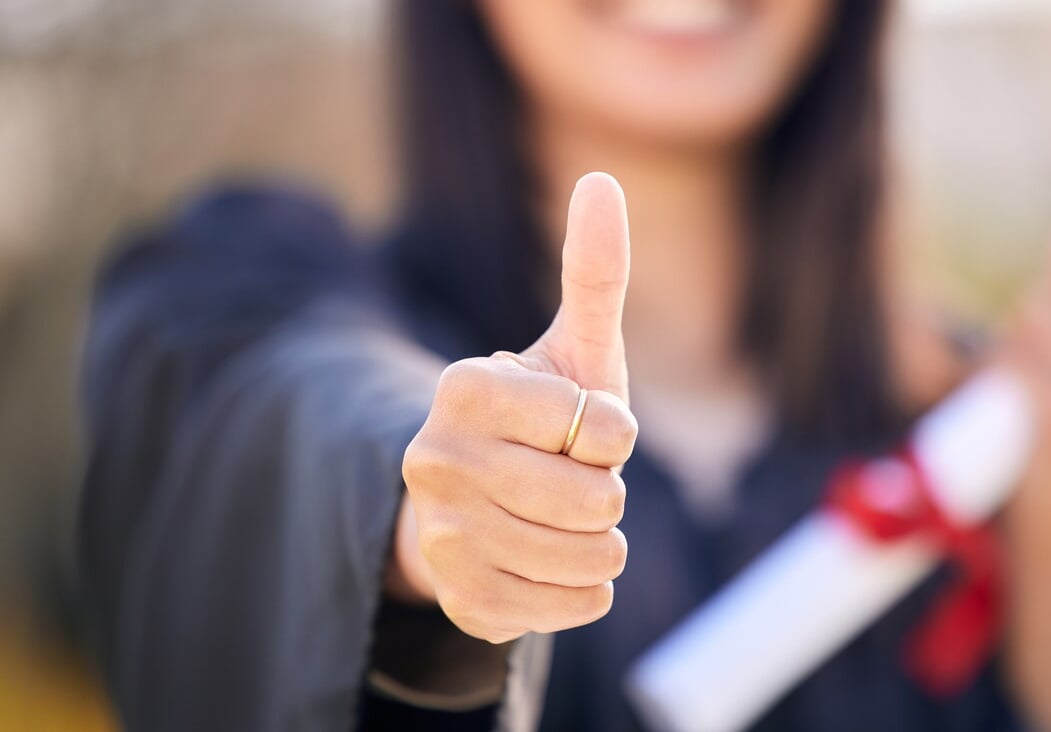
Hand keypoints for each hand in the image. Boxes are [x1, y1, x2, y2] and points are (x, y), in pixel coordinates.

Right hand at [392, 173, 636, 643]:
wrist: (476, 504)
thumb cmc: (544, 419)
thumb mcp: (573, 348)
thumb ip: (593, 271)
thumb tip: (601, 180)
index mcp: (465, 388)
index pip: (605, 430)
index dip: (614, 434)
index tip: (579, 428)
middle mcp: (435, 460)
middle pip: (600, 501)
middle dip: (609, 494)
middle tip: (572, 479)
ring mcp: (442, 536)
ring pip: (594, 559)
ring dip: (604, 543)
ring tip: (562, 520)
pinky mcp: (461, 600)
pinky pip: (578, 607)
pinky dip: (588, 589)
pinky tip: (551, 562)